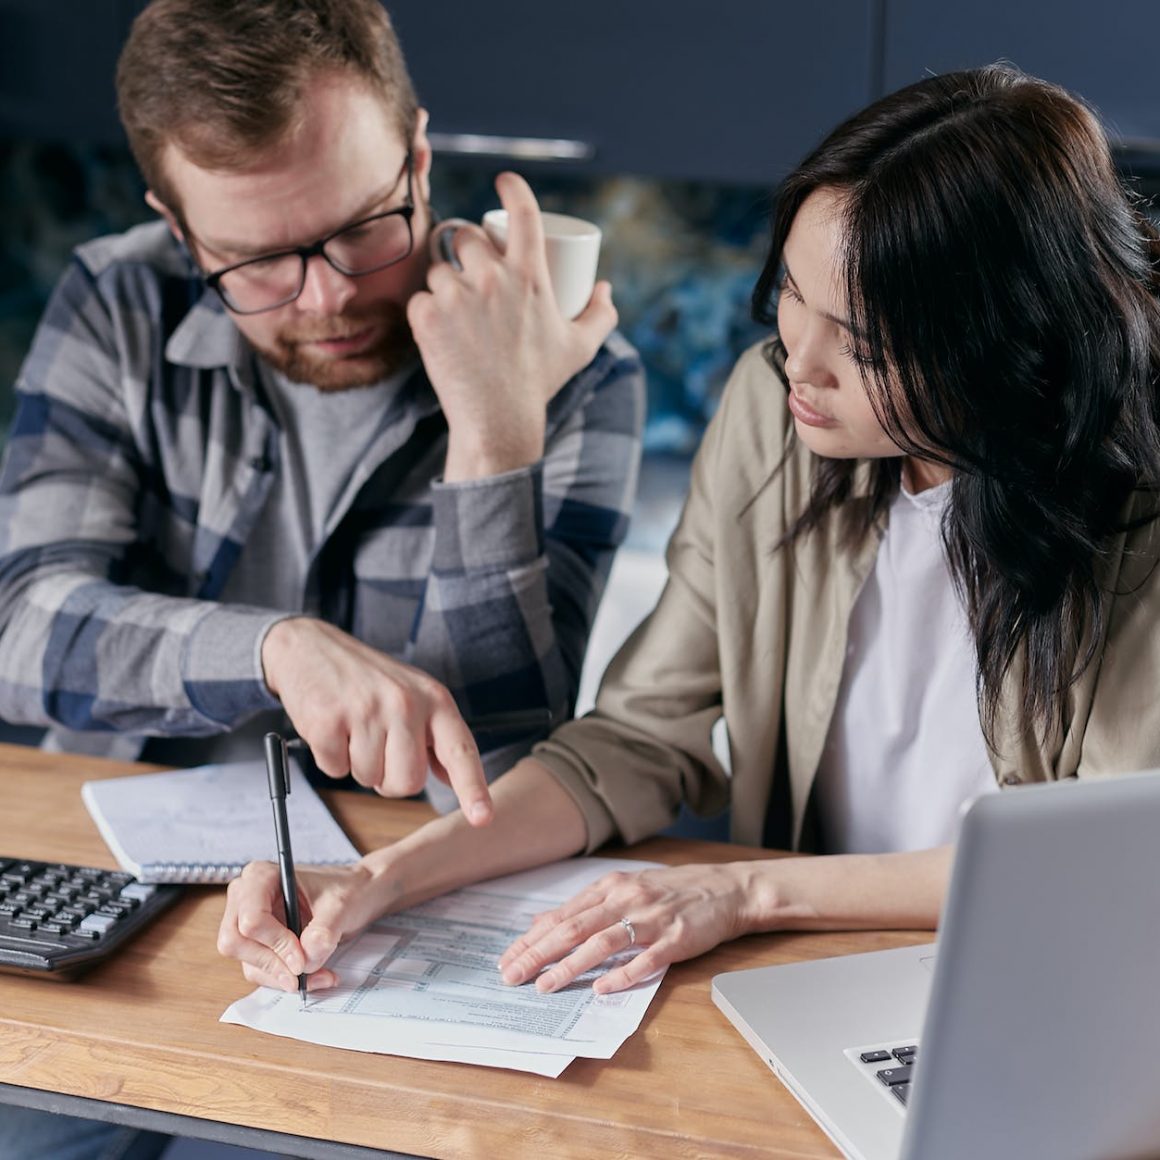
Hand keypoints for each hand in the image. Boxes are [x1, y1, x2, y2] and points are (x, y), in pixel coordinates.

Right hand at [217, 859, 391, 991]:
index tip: (301, 959)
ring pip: (248, 962)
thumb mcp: (341, 906)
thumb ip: (323, 931)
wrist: (356, 895)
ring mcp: (247, 921)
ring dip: (282, 976)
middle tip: (303, 974)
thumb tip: (305, 960)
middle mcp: (246, 897)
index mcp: (261, 876)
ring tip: (321, 975)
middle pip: (236, 942)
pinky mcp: (257, 943)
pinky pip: (259, 970)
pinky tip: (314, 975)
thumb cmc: (346, 890)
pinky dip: (284, 978)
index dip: (275, 944)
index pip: (251, 919)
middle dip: (272, 964)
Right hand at [260, 617, 491, 822]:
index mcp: (435, 699)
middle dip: (389, 779)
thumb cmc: (368, 679)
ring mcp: (367, 710)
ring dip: (358, 765)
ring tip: (353, 728)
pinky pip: (336, 770)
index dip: (473, 788)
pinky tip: (332, 727)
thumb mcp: (414, 695)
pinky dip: (331, 758)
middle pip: (408, 782)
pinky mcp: (329, 720)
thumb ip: (435, 737)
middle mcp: (406, 703)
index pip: (460, 750)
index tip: (482, 818)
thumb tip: (453, 778)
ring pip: (369, 779)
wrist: (312, 647)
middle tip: (378, 747)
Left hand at [408, 171, 617, 480]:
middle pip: (467, 237)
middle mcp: (492, 278)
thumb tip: (603, 287)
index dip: (513, 188)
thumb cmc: (540, 382)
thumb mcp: (580, 348)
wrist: (498, 420)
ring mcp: (457, 296)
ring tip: (456, 312)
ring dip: (444, 283)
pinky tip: (437, 331)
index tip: (504, 181)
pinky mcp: (427, 317)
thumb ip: (601, 314)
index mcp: (530, 276)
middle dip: (466, 250)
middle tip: (470, 275)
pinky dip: (426, 312)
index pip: (523, 213)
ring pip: (439, 269)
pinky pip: (419, 298)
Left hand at [498, 862, 754, 994]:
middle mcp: (626, 898)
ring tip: (546, 986)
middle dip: (538, 954)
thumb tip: (541, 923)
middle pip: (574, 928)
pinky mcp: (676, 938)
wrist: (726, 888)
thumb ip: (584, 906)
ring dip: (570, 965)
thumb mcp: (624, 888)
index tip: (506, 959)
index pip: (562, 916)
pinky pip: (646, 959)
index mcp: (610, 887)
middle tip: (512, 976)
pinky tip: (602, 989)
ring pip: (602, 942)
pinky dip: (622, 974)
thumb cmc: (672, 891)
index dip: (531, 939)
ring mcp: (651, 918)